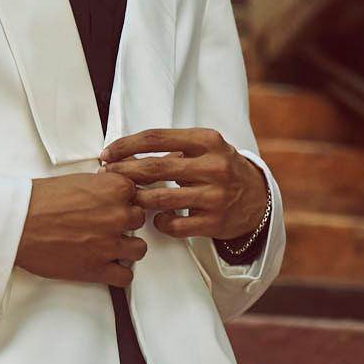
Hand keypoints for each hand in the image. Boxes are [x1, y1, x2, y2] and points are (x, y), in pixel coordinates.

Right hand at [14, 170, 147, 286]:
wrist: (17, 223)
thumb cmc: (38, 200)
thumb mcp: (75, 180)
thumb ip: (100, 186)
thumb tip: (108, 190)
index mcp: (113, 189)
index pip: (136, 193)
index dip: (124, 200)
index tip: (114, 204)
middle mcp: (117, 215)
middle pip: (138, 220)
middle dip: (124, 222)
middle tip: (106, 224)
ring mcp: (110, 244)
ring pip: (139, 249)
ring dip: (126, 248)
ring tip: (109, 246)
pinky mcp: (98, 269)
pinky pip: (125, 276)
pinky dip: (118, 273)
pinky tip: (107, 266)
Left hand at [99, 127, 268, 241]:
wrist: (258, 199)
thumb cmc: (219, 168)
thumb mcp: (204, 148)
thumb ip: (171, 148)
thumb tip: (123, 154)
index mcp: (207, 140)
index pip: (156, 138)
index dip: (126, 145)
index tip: (107, 153)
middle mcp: (214, 166)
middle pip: (155, 168)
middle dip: (123, 172)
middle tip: (105, 176)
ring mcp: (215, 196)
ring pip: (161, 199)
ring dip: (137, 199)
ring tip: (127, 199)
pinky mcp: (214, 222)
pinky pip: (174, 226)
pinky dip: (159, 222)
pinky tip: (157, 218)